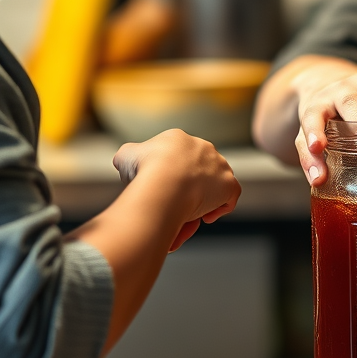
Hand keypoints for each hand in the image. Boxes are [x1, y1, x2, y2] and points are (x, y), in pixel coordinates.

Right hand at [113, 129, 240, 250]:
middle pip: (195, 173)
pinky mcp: (228, 184)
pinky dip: (220, 207)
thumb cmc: (142, 170)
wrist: (162, 181)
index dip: (169, 177)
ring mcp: (219, 165)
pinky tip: (205, 218)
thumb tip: (126, 159)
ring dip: (199, 203)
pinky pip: (230, 195)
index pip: (177, 159)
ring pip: (211, 187)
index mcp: (179, 138)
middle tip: (172, 208)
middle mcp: (203, 147)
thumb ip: (130, 156)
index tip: (162, 192)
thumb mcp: (126, 156)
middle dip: (185, 191)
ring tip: (183, 219)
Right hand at [294, 69, 356, 185]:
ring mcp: (323, 101)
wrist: (326, 84)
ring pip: (318, 114)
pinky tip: (316, 176)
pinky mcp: (306, 118)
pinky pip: (302, 137)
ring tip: (322, 151)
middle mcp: (345, 88)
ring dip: (321, 134)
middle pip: (351, 102)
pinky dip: (308, 157)